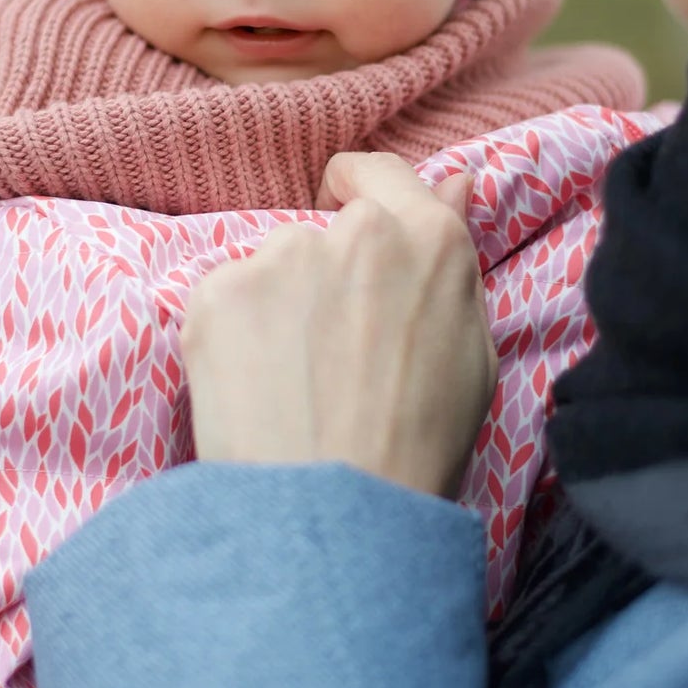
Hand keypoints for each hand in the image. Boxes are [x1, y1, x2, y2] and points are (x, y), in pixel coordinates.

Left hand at [181, 153, 495, 497]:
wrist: (334, 517)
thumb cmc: (417, 448)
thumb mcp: (470, 353)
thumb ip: (451, 260)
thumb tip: (456, 181)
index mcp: (428, 239)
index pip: (378, 170)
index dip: (356, 191)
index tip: (342, 213)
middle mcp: (353, 233)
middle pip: (320, 233)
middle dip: (320, 277)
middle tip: (327, 355)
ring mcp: (278, 258)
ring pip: (269, 269)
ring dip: (274, 309)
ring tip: (290, 386)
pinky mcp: (217, 292)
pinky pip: (223, 299)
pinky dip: (231, 336)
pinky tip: (253, 390)